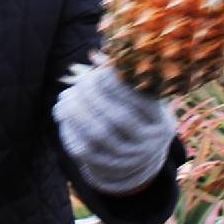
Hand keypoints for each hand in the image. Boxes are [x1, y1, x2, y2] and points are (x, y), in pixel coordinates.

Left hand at [54, 61, 177, 194]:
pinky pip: (85, 149)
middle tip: (81, 80)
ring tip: (66, 95)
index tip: (102, 70)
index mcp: (160, 124)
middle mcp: (148, 144)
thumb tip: (96, 56)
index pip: (141, 102)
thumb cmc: (136, 118)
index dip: (119, 85)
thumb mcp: (140, 101)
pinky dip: (70, 128)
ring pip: (100, 134)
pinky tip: (63, 112)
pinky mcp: (106, 167)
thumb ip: (124, 81)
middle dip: (96, 95)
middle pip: (120, 118)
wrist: (135, 161)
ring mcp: (128, 159)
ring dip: (79, 110)